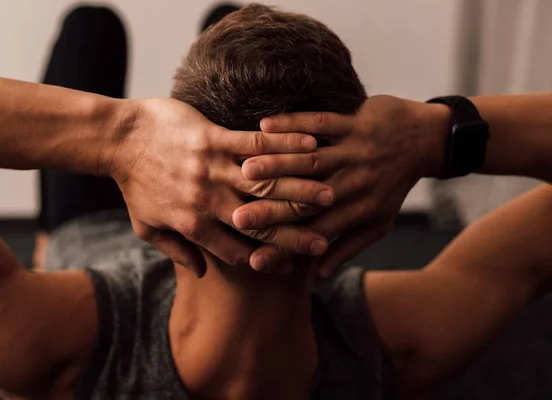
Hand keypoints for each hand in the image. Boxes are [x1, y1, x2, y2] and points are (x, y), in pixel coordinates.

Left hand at [106, 98, 333, 275]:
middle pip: (260, 221)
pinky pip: (254, 143)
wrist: (117, 139)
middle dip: (294, 233)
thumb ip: (176, 251)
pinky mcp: (212, 137)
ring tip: (329, 193)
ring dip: (299, 189)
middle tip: (323, 239)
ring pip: (264, 183)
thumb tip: (201, 272)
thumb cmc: (132, 183)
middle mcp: (207, 200)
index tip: (292, 263)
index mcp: (193, 225)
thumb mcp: (146, 226)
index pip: (239, 250)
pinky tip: (309, 143)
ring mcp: (211, 167)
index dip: (268, 259)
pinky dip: (283, 144)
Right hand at [233, 95, 446, 274]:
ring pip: (311, 159)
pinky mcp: (355, 122)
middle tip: (236, 218)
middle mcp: (354, 183)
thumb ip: (349, 247)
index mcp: (358, 210)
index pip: (314, 233)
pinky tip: (265, 125)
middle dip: (272, 209)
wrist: (425, 141)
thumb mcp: (378, 222)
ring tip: (244, 170)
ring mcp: (355, 150)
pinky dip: (293, 123)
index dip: (284, 249)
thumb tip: (322, 274)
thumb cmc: (394, 186)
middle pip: (307, 198)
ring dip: (277, 163)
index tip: (253, 260)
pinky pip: (321, 122)